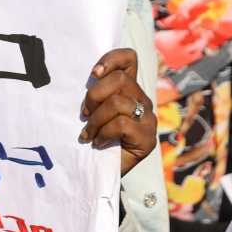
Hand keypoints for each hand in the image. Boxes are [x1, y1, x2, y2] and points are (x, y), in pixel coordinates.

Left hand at [80, 48, 155, 174]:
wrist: (99, 172)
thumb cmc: (92, 137)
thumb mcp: (90, 111)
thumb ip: (93, 94)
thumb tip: (83, 77)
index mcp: (128, 89)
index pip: (129, 59)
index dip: (111, 59)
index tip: (93, 73)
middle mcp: (141, 100)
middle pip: (119, 80)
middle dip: (94, 96)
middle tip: (84, 114)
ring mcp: (147, 118)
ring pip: (117, 103)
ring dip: (95, 120)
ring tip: (88, 134)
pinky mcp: (148, 138)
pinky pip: (122, 124)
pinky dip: (104, 134)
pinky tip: (98, 143)